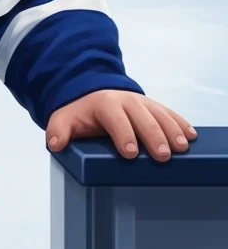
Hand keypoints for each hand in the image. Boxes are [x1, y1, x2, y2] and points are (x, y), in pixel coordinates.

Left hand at [46, 89, 196, 162]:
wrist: (93, 92)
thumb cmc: (81, 113)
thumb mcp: (65, 119)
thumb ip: (59, 131)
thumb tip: (56, 144)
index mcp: (104, 104)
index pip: (115, 119)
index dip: (123, 135)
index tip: (130, 153)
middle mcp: (126, 101)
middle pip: (142, 118)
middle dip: (153, 136)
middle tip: (162, 156)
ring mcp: (142, 102)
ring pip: (159, 115)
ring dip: (172, 130)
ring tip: (182, 148)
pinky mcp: (153, 107)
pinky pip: (169, 113)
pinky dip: (180, 123)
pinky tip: (191, 136)